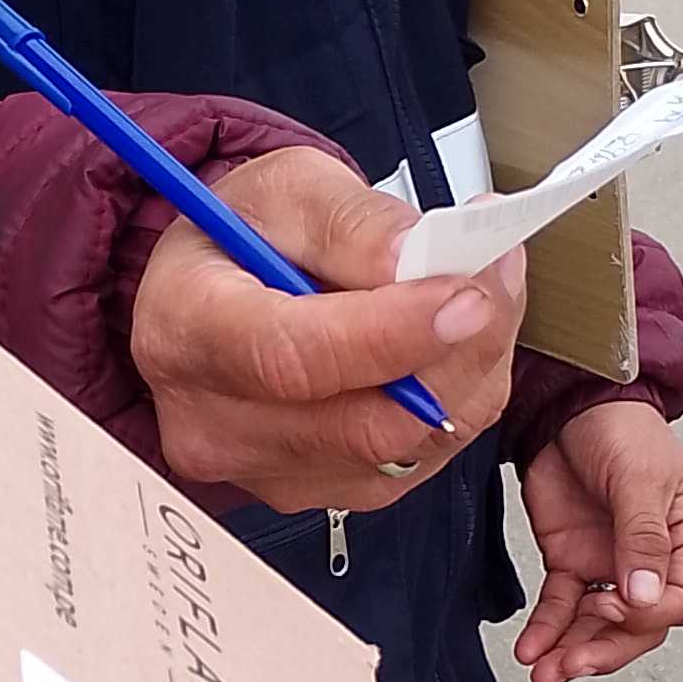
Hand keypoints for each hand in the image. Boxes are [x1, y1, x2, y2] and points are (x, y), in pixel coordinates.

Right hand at [132, 147, 524, 514]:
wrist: (215, 292)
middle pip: (362, 422)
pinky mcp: (315, 493)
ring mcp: (262, 471)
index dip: (393, 334)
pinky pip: (416, 462)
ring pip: (404, 448)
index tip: (465, 294)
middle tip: (495, 273)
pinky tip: (451, 344)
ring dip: (468, 371)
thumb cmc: (239, 237)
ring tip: (479, 292)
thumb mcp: (288, 188)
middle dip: (457, 350)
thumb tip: (419, 260)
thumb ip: (353, 223)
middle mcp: (212, 421)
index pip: (293, 357)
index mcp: (186, 329)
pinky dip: (455, 400)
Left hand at [515, 400, 682, 681]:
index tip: (618, 604)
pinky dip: (547, 630)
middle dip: (606, 649)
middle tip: (573, 665)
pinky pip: (562, 607)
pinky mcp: (572, 562)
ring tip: (545, 670)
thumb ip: (642, 538)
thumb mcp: (638, 478)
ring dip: (572, 650)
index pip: (682, 599)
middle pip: (639, 626)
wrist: (570, 405)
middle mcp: (652, 560)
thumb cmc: (621, 429)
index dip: (650, 614)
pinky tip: (531, 649)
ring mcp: (610, 564)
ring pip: (598, 625)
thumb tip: (645, 596)